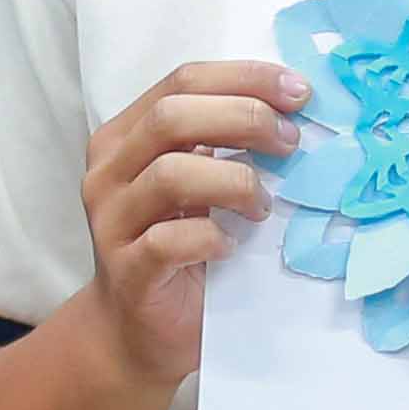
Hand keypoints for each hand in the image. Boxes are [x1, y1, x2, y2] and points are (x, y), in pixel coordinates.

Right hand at [78, 59, 303, 389]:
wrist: (139, 330)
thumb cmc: (180, 246)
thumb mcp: (198, 182)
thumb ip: (222, 141)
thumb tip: (295, 107)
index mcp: (125, 136)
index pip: (183, 81)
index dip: (245, 79)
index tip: (299, 92)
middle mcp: (109, 171)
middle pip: (172, 117)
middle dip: (244, 119)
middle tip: (290, 143)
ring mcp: (113, 222)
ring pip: (171, 174)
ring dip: (234, 182)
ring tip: (262, 205)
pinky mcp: (128, 271)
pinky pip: (169, 242)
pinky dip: (212, 237)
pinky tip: (232, 246)